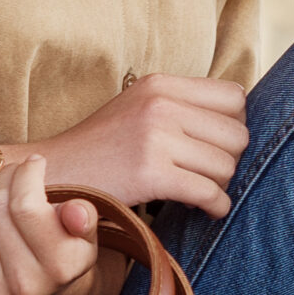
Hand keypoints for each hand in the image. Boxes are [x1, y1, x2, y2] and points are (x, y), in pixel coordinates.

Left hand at [0, 154, 119, 294]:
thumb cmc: (65, 253)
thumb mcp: (85, 236)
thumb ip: (85, 219)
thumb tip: (76, 211)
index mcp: (60, 267)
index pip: (26, 206)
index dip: (26, 174)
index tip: (35, 163)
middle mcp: (25, 286)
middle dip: (4, 178)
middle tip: (14, 172)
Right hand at [42, 74, 248, 216]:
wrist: (53, 173)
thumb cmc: (102, 148)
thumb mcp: (139, 108)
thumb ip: (182, 106)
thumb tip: (240, 123)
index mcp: (160, 84)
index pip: (234, 97)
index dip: (233, 126)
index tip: (216, 147)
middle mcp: (161, 103)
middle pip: (237, 134)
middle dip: (230, 161)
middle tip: (208, 175)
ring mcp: (155, 136)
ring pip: (226, 165)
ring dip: (220, 186)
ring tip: (198, 192)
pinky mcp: (150, 172)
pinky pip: (209, 192)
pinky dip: (216, 207)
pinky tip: (205, 210)